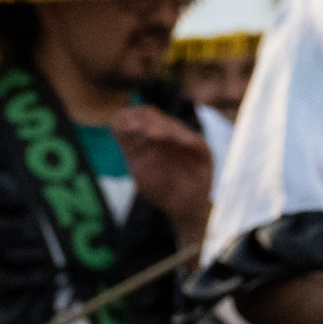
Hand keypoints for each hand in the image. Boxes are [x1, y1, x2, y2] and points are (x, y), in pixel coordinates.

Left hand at [109, 108, 214, 243]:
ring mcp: (186, 140)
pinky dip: (186, 140)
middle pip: (155, 117)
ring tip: (151, 134)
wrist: (182, 207)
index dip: (130, 117)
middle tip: (133, 128)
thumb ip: (130, 146)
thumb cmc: (159, 186)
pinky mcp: (203, 151)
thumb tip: (119, 125)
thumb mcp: (139, 166)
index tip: (122, 126)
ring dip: (163, 129)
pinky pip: (196, 142)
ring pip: (174, 127)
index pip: (141, 116)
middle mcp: (169, 133)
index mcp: (153, 135)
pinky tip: (178, 141)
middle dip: (144, 121)